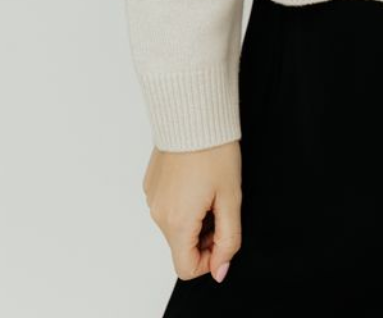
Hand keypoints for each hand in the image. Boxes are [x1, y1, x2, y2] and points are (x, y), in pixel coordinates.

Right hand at [142, 142, 242, 282]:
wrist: (194, 112)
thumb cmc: (215, 150)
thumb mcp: (231, 197)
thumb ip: (229, 239)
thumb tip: (220, 270)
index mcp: (177, 221)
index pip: (186, 268)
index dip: (210, 258)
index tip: (224, 233)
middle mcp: (157, 213)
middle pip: (181, 246)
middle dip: (204, 235)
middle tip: (221, 204)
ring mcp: (151, 197)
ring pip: (175, 226)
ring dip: (195, 217)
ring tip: (210, 186)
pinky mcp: (151, 183)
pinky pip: (168, 206)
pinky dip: (184, 202)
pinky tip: (197, 177)